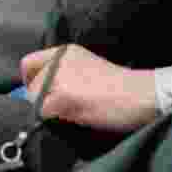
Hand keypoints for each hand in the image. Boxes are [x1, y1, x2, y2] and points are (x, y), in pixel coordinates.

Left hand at [22, 44, 157, 132]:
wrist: (142, 94)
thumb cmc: (120, 86)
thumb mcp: (86, 68)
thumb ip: (63, 74)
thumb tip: (38, 92)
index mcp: (64, 51)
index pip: (29, 63)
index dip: (29, 81)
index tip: (37, 94)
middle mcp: (58, 60)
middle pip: (32, 86)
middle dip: (42, 100)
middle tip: (63, 109)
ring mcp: (60, 78)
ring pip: (36, 100)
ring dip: (51, 110)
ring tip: (75, 112)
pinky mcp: (64, 97)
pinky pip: (45, 113)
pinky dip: (56, 119)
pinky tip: (77, 116)